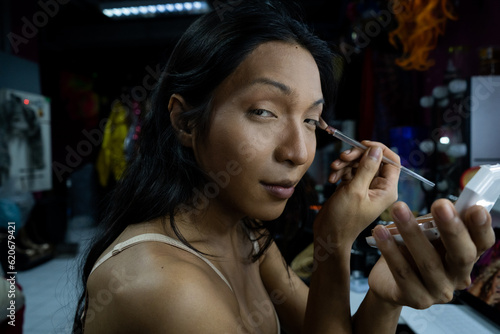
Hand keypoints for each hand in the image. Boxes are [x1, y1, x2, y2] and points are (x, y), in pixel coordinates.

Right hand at [314, 141, 399, 245]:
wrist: (329, 233)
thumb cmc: (344, 218)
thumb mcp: (355, 190)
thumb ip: (367, 168)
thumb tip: (376, 149)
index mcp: (387, 190)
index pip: (392, 161)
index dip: (379, 149)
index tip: (362, 144)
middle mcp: (379, 187)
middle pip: (373, 159)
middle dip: (357, 156)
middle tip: (343, 157)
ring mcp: (366, 187)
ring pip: (359, 163)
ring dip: (345, 163)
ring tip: (334, 169)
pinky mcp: (353, 187)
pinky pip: (350, 171)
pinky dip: (341, 171)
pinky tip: (332, 178)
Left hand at [368, 200, 494, 308]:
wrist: (386, 281)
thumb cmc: (411, 250)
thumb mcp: (426, 234)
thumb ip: (438, 221)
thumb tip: (447, 202)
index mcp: (467, 257)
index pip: (483, 243)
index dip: (481, 227)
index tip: (475, 209)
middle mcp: (458, 277)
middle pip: (462, 255)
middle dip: (452, 229)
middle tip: (440, 205)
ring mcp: (438, 291)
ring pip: (428, 262)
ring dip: (412, 233)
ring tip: (398, 210)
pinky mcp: (416, 299)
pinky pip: (403, 273)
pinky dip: (390, 251)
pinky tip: (380, 232)